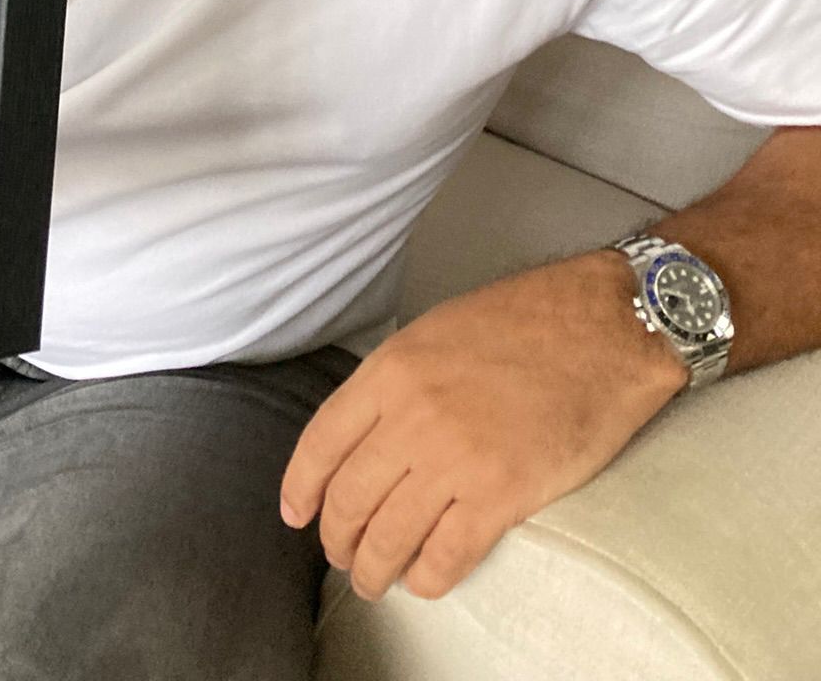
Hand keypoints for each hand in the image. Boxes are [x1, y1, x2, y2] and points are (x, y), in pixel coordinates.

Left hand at [280, 253, 685, 602]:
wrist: (605, 328)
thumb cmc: (525, 320)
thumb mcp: (435, 331)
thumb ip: (395, 381)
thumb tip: (366, 433)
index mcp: (391, 370)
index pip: (320, 444)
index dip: (301, 488)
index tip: (296, 514)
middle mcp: (413, 417)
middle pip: (349, 498)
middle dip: (337, 539)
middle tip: (341, 555)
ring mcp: (456, 459)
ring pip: (389, 535)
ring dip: (373, 569)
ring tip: (373, 580)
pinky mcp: (503, 495)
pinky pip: (447, 556)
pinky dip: (427, 578)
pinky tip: (424, 581)